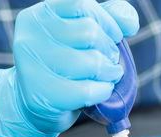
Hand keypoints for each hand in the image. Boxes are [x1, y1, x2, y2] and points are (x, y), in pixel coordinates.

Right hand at [0, 0, 138, 136]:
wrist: (34, 103)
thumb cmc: (61, 66)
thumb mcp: (80, 36)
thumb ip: (105, 18)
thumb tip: (130, 22)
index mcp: (40, 15)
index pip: (84, 6)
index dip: (108, 22)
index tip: (114, 37)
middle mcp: (30, 36)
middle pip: (90, 33)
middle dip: (110, 50)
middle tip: (109, 63)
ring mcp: (32, 65)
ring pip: (92, 62)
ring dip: (109, 73)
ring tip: (107, 77)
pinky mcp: (40, 94)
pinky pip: (87, 90)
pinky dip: (103, 91)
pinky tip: (101, 91)